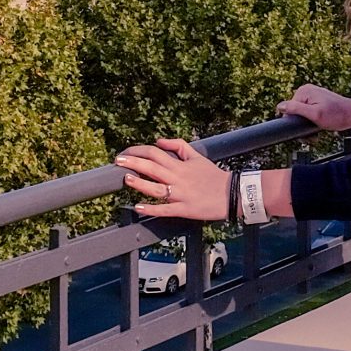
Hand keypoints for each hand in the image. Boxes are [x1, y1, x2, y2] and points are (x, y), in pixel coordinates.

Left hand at [115, 136, 231, 221]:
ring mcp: (181, 194)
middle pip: (152, 167)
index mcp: (180, 165)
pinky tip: (138, 207)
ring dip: (139, 183)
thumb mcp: (197, 156)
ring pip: (156, 188)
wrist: (232, 193)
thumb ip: (178, 146)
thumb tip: (159, 140)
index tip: (125, 152)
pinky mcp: (184, 209)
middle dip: (132, 162)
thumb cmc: (214, 176)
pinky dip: (151, 209)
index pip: (155, 153)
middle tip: (117, 161)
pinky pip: (165, 209)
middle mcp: (178, 178)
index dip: (138, 151)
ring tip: (126, 178)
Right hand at [280, 84, 350, 133]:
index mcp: (303, 91)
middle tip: (312, 135)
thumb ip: (296, 109)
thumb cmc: (337, 115)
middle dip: (301, 125)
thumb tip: (280, 106)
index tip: (304, 130)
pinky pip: (307, 114)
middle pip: (294, 113)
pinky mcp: (315, 102)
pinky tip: (318, 127)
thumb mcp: (314, 114)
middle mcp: (306, 91)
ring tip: (316, 132)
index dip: (295, 123)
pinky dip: (311, 122)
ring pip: (300, 115)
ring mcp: (311, 96)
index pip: (288, 110)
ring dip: (306, 126)